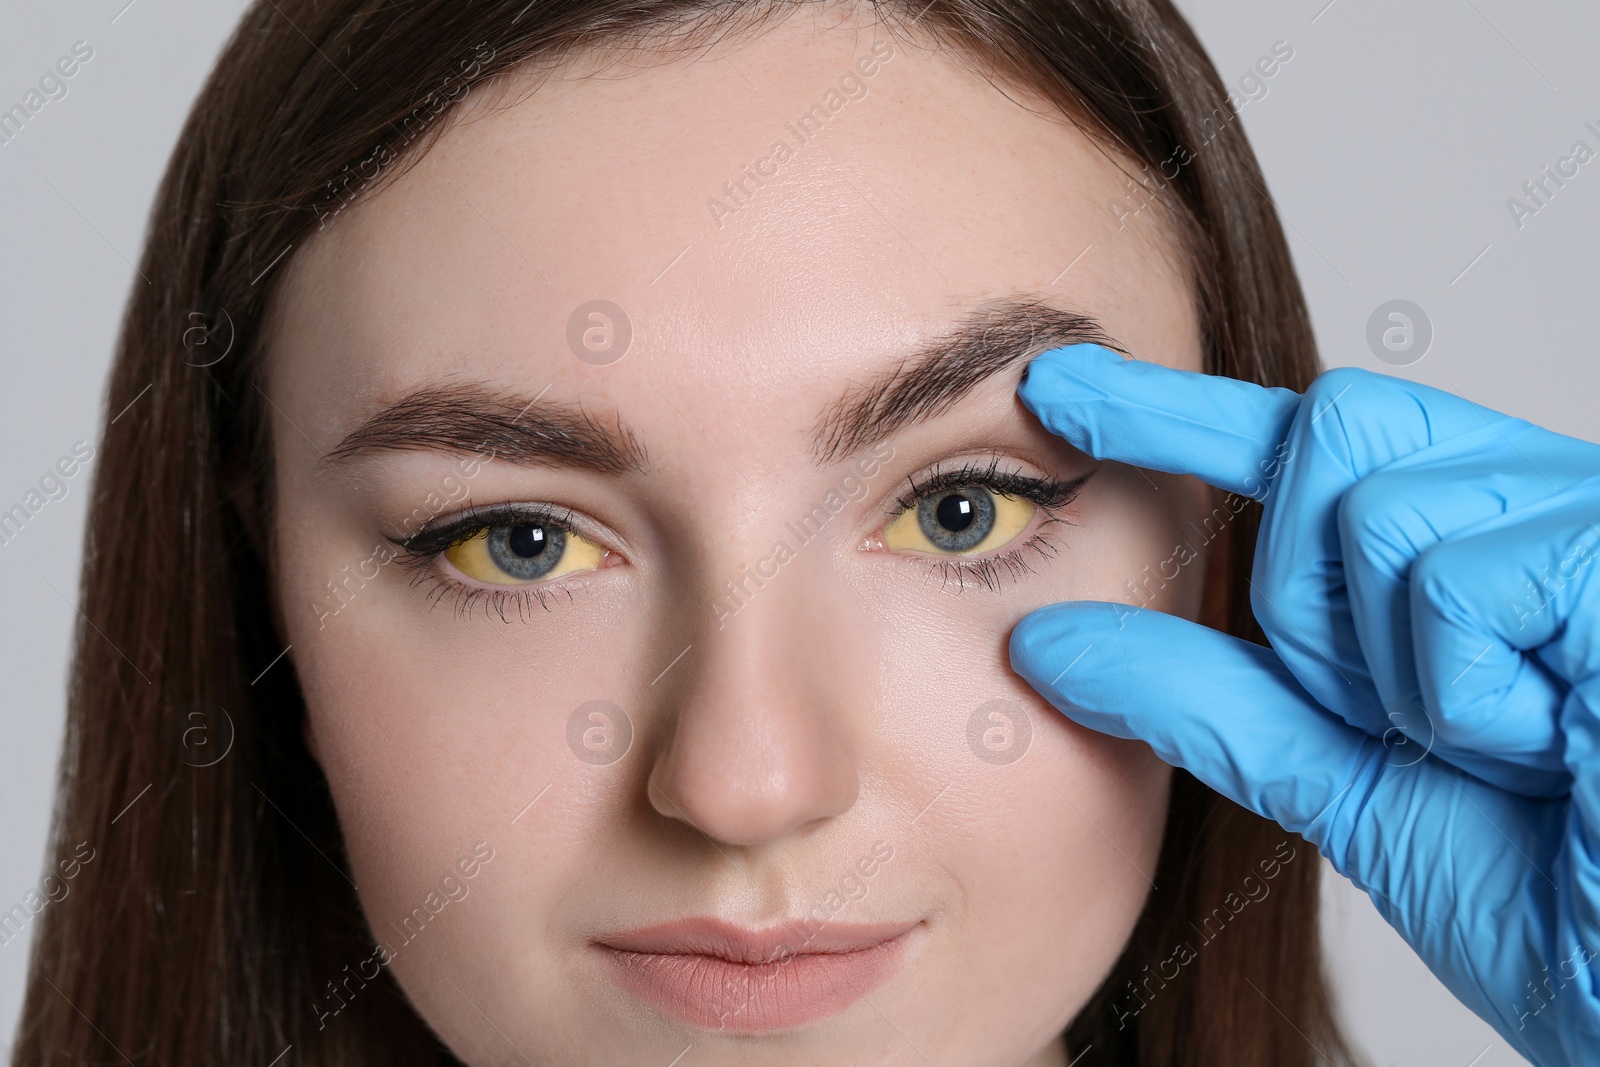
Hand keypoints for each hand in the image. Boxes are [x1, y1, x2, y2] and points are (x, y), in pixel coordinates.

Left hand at [1006, 344, 1599, 1065]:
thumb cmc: (1550, 889)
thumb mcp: (1344, 778)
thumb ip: (1208, 698)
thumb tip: (1045, 644)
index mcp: (1468, 540)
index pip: (1303, 437)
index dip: (1176, 406)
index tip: (1062, 390)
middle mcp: (1535, 501)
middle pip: (1330, 436)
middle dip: (1309, 590)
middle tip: (1397, 715)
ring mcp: (1587, 517)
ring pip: (1374, 512)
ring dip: (1394, 671)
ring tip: (1506, 752)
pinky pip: (1450, 583)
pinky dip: (1464, 699)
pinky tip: (1553, 751)